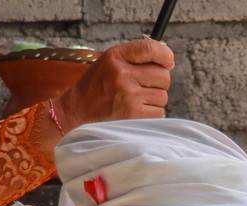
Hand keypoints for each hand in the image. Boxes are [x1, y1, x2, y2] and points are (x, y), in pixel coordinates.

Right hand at [56, 39, 173, 127]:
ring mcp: (128, 96)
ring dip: (155, 98)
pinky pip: (159, 112)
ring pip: (163, 96)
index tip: (168, 61)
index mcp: (115, 57)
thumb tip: (169, 60)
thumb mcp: (110, 61)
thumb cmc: (98, 84)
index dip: (166, 55)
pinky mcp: (132, 115)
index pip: (150, 48)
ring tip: (137, 98)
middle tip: (147, 84)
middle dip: (160, 80)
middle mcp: (122, 75)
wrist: (78, 108)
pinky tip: (137, 109)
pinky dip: (152, 112)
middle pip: (163, 75)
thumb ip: (136, 56)